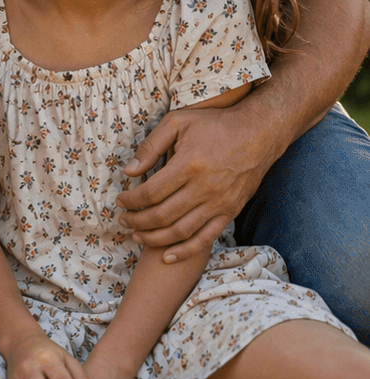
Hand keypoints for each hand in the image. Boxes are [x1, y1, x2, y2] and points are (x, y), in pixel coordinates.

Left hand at [117, 104, 271, 263]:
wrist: (259, 132)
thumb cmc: (214, 124)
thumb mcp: (177, 122)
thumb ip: (151, 146)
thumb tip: (129, 171)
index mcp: (188, 165)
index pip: (150, 193)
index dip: (131, 201)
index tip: (120, 201)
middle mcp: (204, 188)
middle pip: (162, 215)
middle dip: (137, 221)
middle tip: (123, 219)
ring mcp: (219, 203)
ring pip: (180, 231)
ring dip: (154, 238)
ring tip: (137, 235)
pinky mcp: (230, 212)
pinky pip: (205, 239)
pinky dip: (184, 251)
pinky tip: (166, 256)